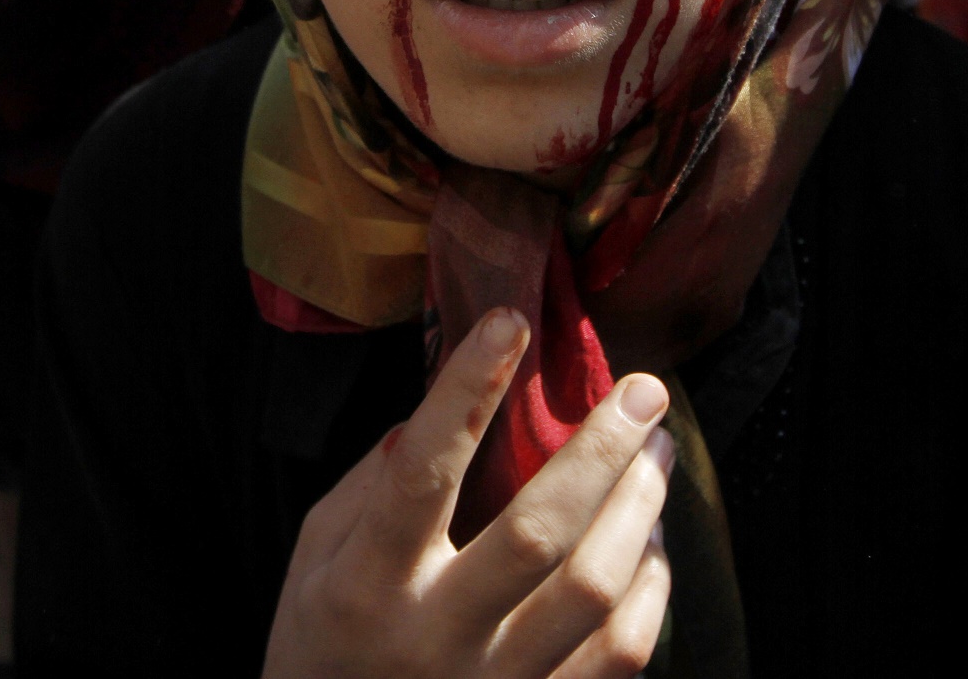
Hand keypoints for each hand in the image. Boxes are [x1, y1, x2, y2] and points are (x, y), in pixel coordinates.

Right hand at [263, 308, 676, 678]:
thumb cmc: (322, 651)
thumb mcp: (312, 566)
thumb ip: (369, 490)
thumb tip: (437, 414)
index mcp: (366, 586)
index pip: (422, 473)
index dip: (466, 393)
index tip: (509, 322)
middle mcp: (434, 638)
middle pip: (538, 533)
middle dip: (601, 449)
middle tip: (644, 390)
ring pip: (594, 592)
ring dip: (640, 510)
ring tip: (656, 455)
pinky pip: (622, 653)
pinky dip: (651, 587)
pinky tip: (650, 542)